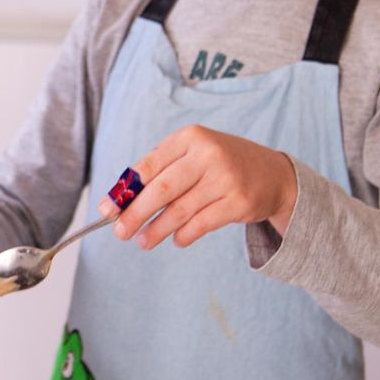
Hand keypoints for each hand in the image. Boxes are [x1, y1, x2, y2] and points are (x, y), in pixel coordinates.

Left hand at [97, 125, 297, 248]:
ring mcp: (225, 178)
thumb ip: (160, 172)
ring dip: (157, 230)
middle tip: (120, 232)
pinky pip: (201, 224)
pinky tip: (176, 240)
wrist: (273, 174)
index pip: (148, 166)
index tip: (106, 210)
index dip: (124, 191)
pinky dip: (184, 235)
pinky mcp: (238, 202)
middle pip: (161, 189)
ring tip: (143, 241)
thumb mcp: (192, 154)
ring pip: (180, 210)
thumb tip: (119, 201)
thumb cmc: (219, 164)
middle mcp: (207, 154)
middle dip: (136, 213)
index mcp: (189, 137)